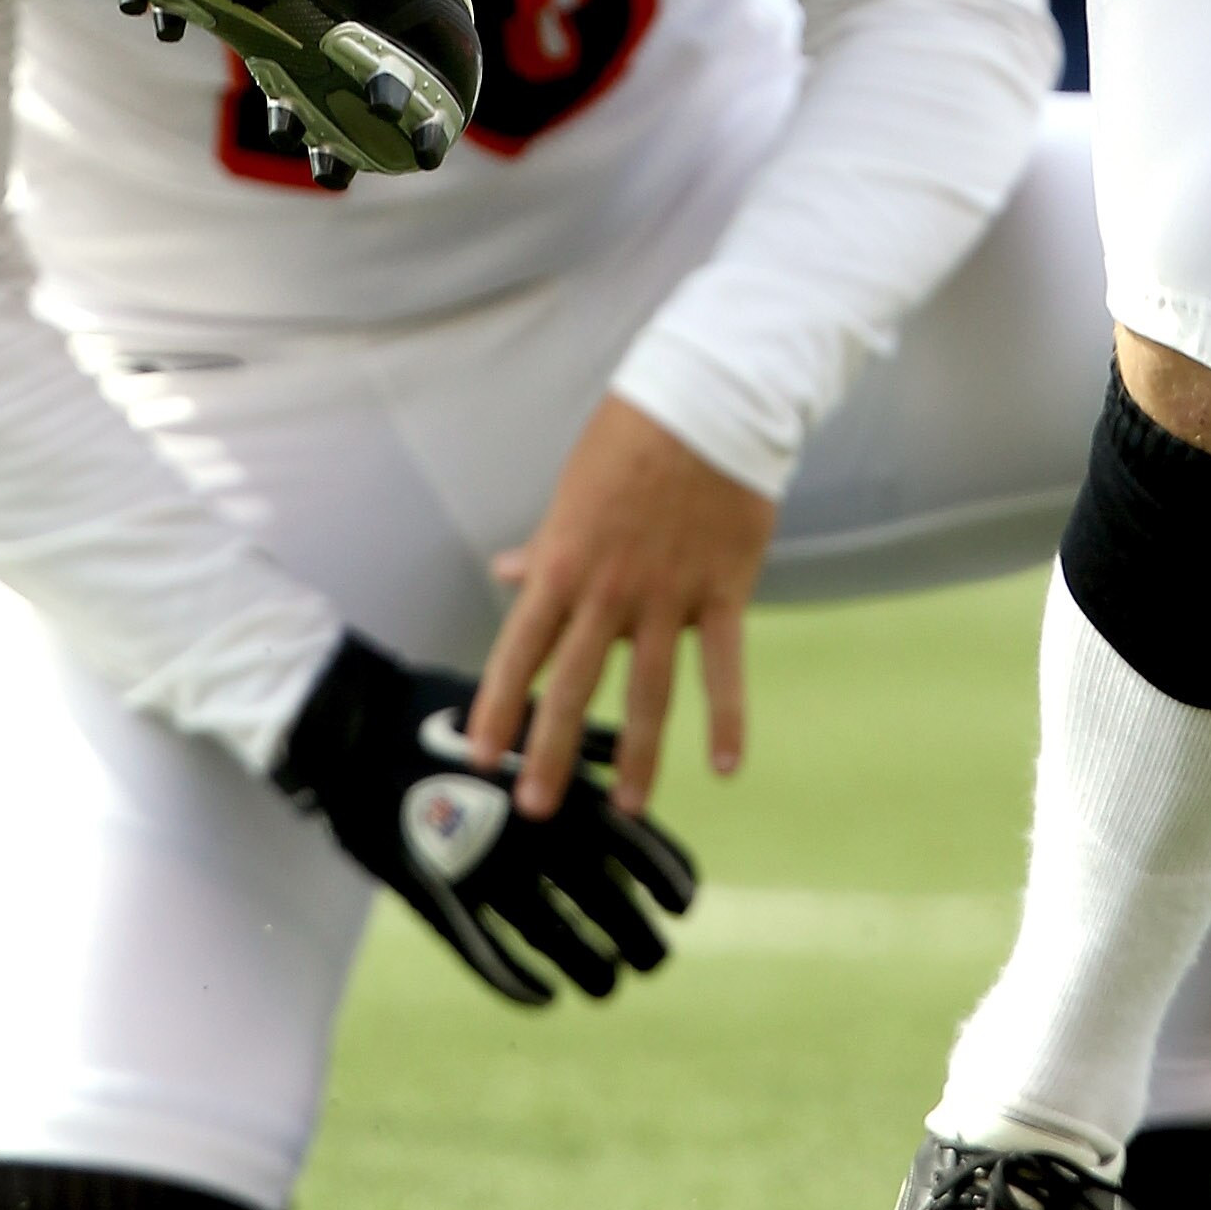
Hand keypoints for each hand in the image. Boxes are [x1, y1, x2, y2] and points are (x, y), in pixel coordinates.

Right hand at [273, 629, 693, 1005]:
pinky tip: (543, 996)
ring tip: (609, 984)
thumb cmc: (441, 715)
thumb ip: (582, 744)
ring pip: (552, 937)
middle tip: (656, 958)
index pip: (631, 843)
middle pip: (601, 901)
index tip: (686, 906)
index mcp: (554, 786)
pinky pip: (489, 954)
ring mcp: (483, 873)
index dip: (664, 876)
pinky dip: (520, 981)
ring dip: (587, 966)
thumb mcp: (521, 715)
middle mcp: (528, 835)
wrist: (354, 728)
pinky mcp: (440, 899)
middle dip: (636, 935)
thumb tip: (634, 764)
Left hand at [471, 392, 778, 822]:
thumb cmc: (632, 438)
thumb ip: (545, 546)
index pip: (521, 650)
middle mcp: (610, 591)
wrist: (708, 402)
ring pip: (648, 691)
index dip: (499, 706)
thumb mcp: (572, 490)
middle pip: (575, 686)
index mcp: (565, 564)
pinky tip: (725, 767)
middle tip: (537, 807)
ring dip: (636, 755)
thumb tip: (505, 572)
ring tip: (625, 805)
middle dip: (551, 751)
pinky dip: (727, 720)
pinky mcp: (724, 592)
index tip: (482, 754)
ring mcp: (669, 596)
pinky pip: (725, 668)